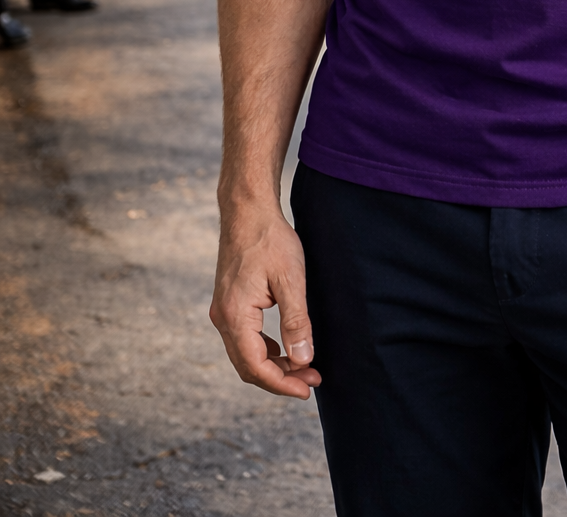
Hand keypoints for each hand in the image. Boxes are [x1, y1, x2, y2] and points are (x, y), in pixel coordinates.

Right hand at [210, 204, 320, 399]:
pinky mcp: (228, 303)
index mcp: (235, 315)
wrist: (248, 211)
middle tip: (311, 380)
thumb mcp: (291, 280)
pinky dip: (264, 350)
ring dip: (273, 365)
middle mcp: (222, 318)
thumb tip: (303, 359)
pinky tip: (285, 349)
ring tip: (303, 366)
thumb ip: (296, 321)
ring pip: (245, 354)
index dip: (282, 383)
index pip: (256, 367)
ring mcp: (222, 311)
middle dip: (280, 378)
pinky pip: (244, 339)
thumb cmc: (271, 240)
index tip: (308, 389)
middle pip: (248, 366)